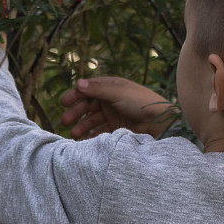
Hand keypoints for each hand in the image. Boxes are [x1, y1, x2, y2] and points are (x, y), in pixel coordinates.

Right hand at [59, 76, 180, 138]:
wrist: (159, 123)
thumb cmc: (140, 103)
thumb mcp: (118, 92)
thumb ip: (97, 89)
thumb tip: (78, 83)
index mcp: (111, 87)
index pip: (88, 89)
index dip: (75, 94)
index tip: (64, 103)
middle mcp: (110, 100)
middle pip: (87, 105)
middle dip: (76, 113)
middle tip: (65, 121)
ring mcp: (113, 115)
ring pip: (92, 120)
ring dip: (82, 126)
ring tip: (74, 135)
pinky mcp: (117, 129)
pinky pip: (99, 132)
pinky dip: (91, 136)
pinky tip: (85, 141)